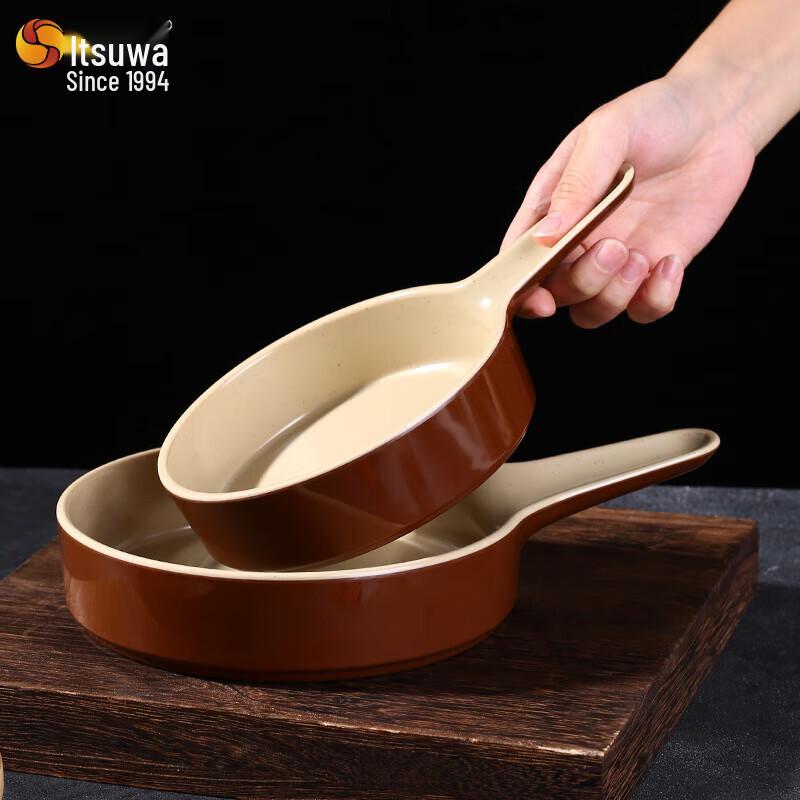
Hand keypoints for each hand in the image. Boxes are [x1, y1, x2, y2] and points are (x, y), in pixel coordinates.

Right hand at [502, 75, 755, 326]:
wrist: (717, 117)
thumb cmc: (652, 114)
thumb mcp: (607, 133)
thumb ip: (575, 185)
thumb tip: (543, 237)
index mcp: (552, 209)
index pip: (520, 262)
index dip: (522, 291)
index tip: (541, 302)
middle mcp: (579, 241)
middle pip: (558, 292)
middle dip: (583, 283)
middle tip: (615, 247)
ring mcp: (616, 259)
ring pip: (594, 311)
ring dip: (614, 296)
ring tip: (641, 255)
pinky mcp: (656, 270)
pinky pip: (645, 310)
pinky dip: (655, 299)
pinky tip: (670, 261)